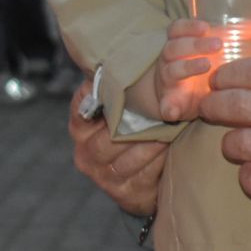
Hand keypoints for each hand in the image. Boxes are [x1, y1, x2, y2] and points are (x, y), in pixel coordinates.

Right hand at [68, 79, 166, 217]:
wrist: (139, 184)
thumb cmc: (130, 134)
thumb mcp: (119, 113)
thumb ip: (116, 91)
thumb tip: (120, 58)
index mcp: (80, 127)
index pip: (81, 108)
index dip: (99, 96)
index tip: (120, 84)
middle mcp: (86, 153)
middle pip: (106, 139)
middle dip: (134, 126)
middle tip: (159, 112)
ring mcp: (103, 176)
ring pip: (126, 158)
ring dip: (150, 144)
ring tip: (169, 130)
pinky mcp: (124, 192)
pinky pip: (143, 174)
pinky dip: (158, 161)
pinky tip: (170, 148)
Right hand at [151, 17, 221, 121]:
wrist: (175, 95)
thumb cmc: (197, 67)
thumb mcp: (210, 51)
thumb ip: (230, 38)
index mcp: (179, 44)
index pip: (177, 30)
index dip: (189, 27)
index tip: (206, 27)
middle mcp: (169, 60)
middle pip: (175, 47)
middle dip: (196, 45)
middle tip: (218, 45)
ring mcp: (167, 81)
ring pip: (171, 71)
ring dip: (187, 67)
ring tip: (206, 65)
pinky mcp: (169, 103)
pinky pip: (165, 106)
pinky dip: (168, 108)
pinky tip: (173, 112)